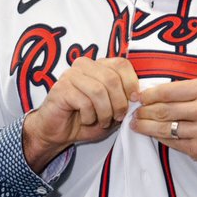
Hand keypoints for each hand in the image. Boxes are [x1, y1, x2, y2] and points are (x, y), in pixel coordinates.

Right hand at [23, 56, 138, 172]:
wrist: (59, 132)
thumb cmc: (86, 119)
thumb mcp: (112, 109)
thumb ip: (124, 99)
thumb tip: (137, 96)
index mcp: (98, 66)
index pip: (121, 64)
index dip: (131, 83)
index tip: (133, 100)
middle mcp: (84, 66)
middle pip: (112, 78)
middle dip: (119, 103)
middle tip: (117, 117)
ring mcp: (71, 75)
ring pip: (99, 90)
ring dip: (105, 112)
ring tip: (102, 121)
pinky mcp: (61, 89)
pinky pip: (84, 101)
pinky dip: (90, 116)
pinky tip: (86, 120)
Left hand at [131, 78, 196, 178]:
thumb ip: (188, 91)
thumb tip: (156, 92)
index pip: (167, 91)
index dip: (147, 95)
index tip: (136, 96)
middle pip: (162, 110)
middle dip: (143, 111)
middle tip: (133, 111)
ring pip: (165, 128)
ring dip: (146, 126)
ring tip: (136, 124)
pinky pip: (172, 143)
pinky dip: (159, 138)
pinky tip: (152, 134)